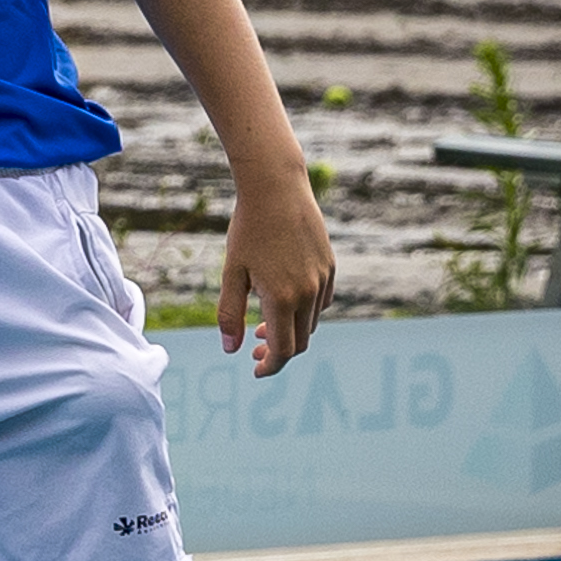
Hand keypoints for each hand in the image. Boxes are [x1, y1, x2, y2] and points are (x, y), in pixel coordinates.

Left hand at [216, 163, 336, 377]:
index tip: (256, 371)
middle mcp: (308, 292)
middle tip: (254, 350)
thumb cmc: (248, 229)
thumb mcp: (232, 272)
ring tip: (264, 327)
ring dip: (291, 332)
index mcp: (282, 297)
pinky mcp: (330, 267)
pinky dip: (305, 313)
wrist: (277, 189)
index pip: (283, 350)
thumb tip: (231, 350)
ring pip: (312, 322)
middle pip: (300, 341)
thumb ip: (230, 313)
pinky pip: (322, 302)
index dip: (270, 367)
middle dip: (279, 353)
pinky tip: (285, 305)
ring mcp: (323, 279)